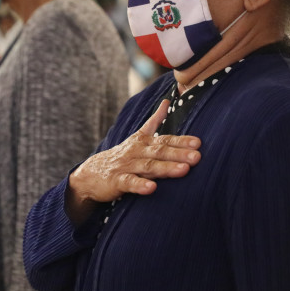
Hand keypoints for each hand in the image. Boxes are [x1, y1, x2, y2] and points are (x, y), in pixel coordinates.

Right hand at [67, 100, 201, 222]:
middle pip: (159, 152)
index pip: (165, 140)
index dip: (181, 141)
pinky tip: (152, 189)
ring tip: (183, 170)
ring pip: (148, 166)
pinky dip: (140, 185)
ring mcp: (126, 166)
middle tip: (197, 157)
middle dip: (179, 154)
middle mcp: (136, 151)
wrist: (92, 173)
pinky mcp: (116, 181)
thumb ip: (154, 121)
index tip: (198, 143)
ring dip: (166, 168)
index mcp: (143, 141)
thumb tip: (167, 101)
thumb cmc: (122, 155)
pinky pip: (129, 182)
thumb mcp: (138, 136)